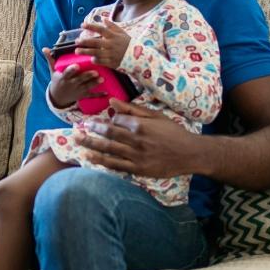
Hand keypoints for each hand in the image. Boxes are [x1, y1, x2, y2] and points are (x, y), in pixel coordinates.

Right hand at [43, 47, 100, 108]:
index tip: (77, 66)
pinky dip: (99, 94)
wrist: (58, 96)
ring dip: (94, 83)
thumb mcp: (52, 70)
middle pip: (80, 80)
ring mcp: (78, 90)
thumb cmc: (57, 80)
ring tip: (102, 79)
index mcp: (64, 77)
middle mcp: (71, 84)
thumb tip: (45, 48)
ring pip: (87, 86)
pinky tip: (106, 92)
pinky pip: (91, 95)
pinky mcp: (83, 95)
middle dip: (87, 76)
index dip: (71, 70)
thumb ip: (50, 59)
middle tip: (95, 72)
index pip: (67, 73)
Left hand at [75, 18, 130, 68]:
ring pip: (95, 52)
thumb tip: (103, 19)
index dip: (91, 26)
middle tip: (76, 41)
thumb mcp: (122, 33)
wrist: (138, 57)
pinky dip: (95, 60)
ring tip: (77, 51)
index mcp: (113, 36)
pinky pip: (101, 61)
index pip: (101, 29)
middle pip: (95, 42)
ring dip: (85, 52)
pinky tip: (90, 59)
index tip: (82, 25)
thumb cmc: (128, 43)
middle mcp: (111, 45)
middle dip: (85, 41)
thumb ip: (112, 26)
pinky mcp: (111, 63)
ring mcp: (111, 54)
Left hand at [79, 99, 201, 177]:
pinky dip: (101, 161)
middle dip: (92, 130)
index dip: (108, 119)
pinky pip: (116, 165)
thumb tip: (112, 101)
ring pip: (108, 149)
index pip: (116, 120)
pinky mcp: (138, 169)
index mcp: (140, 125)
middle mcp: (136, 140)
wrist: (191, 154)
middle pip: (108, 133)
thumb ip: (133, 109)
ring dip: (91, 144)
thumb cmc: (174, 133)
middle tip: (79, 128)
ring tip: (78, 140)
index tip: (99, 120)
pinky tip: (89, 157)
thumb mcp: (156, 116)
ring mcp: (136, 155)